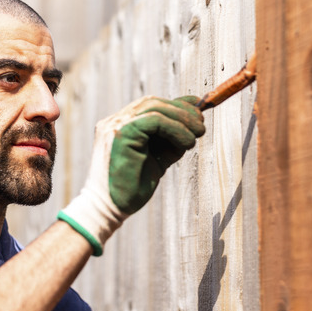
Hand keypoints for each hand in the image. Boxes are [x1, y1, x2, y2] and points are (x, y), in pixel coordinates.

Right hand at [57, 95, 204, 254]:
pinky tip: (186, 143)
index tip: (199, 112)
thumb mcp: (158, 157)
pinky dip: (175, 129)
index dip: (177, 105)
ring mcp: (115, 125)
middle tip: (201, 126)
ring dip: (182, 119)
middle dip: (182, 110)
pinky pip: (154, 120)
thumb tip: (195, 120)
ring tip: (197, 136)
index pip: (151, 105)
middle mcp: (115, 121)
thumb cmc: (132, 187)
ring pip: (155, 107)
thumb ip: (172, 138)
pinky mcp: (120, 133)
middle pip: (153, 102)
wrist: (110, 208)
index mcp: (121, 125)